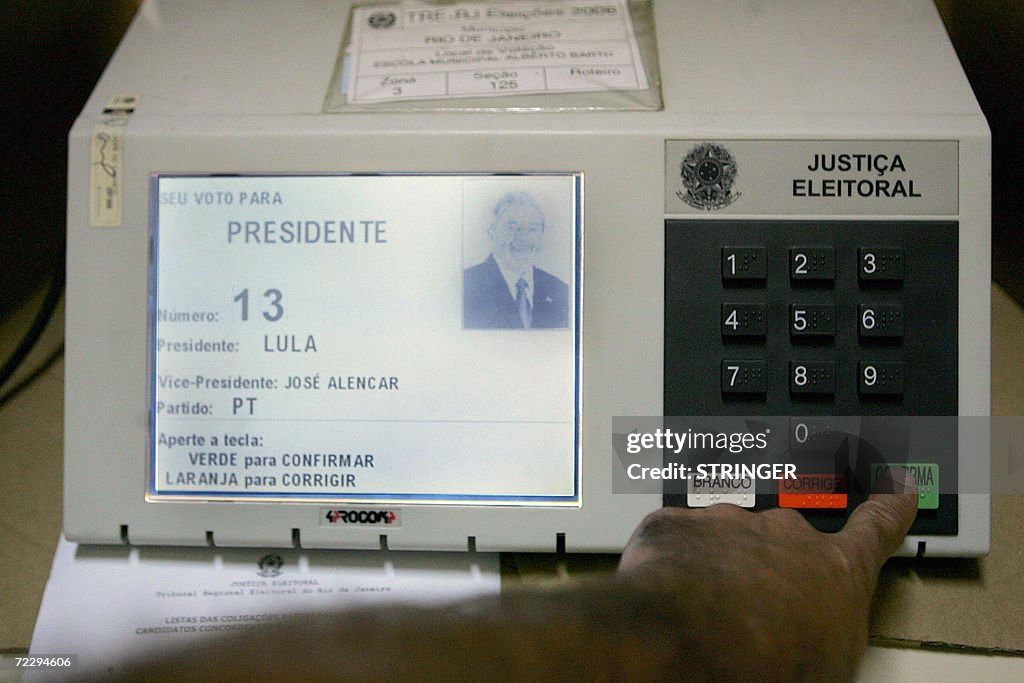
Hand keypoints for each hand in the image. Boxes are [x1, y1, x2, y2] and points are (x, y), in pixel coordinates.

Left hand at [617, 468, 917, 681]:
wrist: (689, 645)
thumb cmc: (767, 664)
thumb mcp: (832, 662)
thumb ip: (833, 629)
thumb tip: (822, 637)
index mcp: (836, 570)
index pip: (874, 531)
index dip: (888, 509)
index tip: (897, 490)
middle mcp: (785, 534)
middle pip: (784, 541)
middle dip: (768, 570)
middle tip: (748, 614)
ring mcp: (729, 523)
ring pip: (726, 540)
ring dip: (717, 570)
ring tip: (704, 615)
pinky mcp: (678, 525)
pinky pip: (677, 542)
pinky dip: (671, 567)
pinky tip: (670, 598)